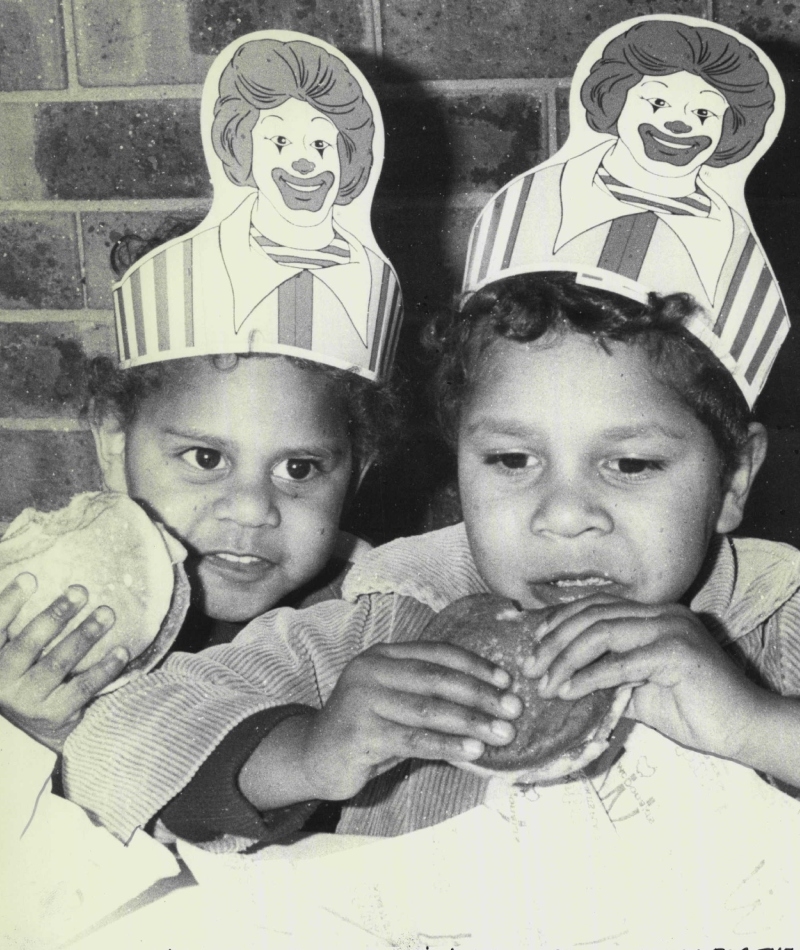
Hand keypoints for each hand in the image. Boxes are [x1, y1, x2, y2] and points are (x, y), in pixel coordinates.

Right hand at [0, 573, 127, 750]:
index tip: (30, 577)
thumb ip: (13, 626)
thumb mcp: (10, 652)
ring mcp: (28, 701)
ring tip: (107, 613)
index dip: (9, 602)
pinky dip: (104, 669)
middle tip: (80, 591)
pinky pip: (82, 689)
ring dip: (84, 635)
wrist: (33, 730)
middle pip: (29, 644)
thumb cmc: (23, 675)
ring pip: (58, 664)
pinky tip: (121, 651)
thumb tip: (28, 578)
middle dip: (56, 615)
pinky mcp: (54, 715)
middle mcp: (3, 682)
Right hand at [297, 641, 522, 800]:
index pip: (437, 653)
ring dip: (470, 722)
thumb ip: (430, 695)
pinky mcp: (359, 734)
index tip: (506, 681)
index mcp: (383, 655)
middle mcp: (371, 671)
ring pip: (428, 710)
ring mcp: (362, 701)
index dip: (475, 665)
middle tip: (513, 709)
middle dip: (480, 695)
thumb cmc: (367, 728)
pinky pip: (413, 740)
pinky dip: (447, 745)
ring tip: (501, 733)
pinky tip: (472, 751)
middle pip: (436, 679)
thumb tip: (489, 701)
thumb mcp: (396, 702)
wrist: (314, 755)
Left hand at [524, 594, 762, 763]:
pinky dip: (590, 676)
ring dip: (566, 658)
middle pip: (593, 614)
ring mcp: (671, 628)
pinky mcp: (677, 653)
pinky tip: (569, 690)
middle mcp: (662, 613)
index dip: (560, 620)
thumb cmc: (694, 712)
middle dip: (554, 640)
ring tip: (546, 682)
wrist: (744, 730)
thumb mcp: (639, 690)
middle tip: (530, 667)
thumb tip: (562, 681)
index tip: (533, 642)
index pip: (596, 605)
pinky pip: (622, 661)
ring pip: (602, 631)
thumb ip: (607, 678)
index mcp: (654, 614)